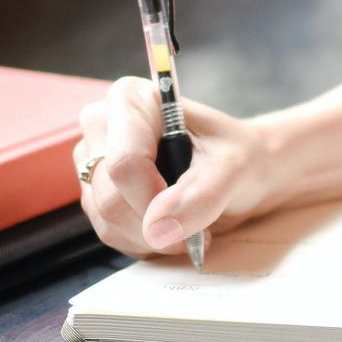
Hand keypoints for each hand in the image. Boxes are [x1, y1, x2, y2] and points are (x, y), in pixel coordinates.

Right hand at [74, 77, 273, 258]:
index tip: (188, 213)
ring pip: (107, 220)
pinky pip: (110, 232)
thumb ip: (200, 195)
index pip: (124, 163)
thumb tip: (157, 228)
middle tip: (196, 225)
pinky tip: (170, 226)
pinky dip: (144, 241)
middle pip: (110, 197)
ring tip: (188, 223)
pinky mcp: (96, 192)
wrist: (247, 171)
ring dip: (152, 237)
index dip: (153, 199)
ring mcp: (94, 161)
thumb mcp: (234, 168)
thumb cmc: (240, 157)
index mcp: (131, 100)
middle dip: (156, 224)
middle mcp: (103, 125)